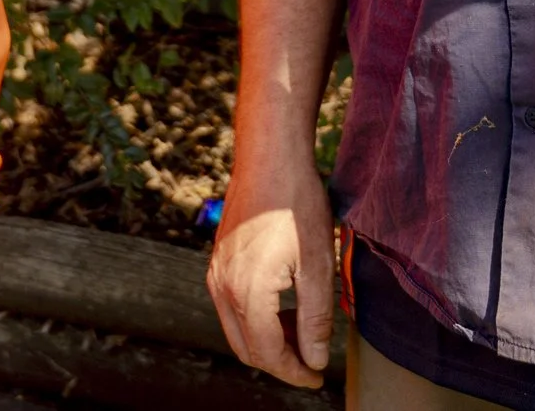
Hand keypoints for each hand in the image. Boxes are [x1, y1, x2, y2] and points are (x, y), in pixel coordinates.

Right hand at [205, 157, 334, 387]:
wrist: (270, 158)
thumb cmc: (296, 205)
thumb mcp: (317, 265)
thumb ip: (315, 320)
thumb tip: (315, 360)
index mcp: (247, 292)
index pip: (268, 354)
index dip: (295, 372)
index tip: (319, 376)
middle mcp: (222, 287)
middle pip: (247, 349)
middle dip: (280, 362)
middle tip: (313, 360)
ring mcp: (215, 273)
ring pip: (237, 330)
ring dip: (267, 340)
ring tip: (302, 330)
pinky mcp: (217, 261)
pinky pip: (230, 306)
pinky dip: (255, 318)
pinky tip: (283, 305)